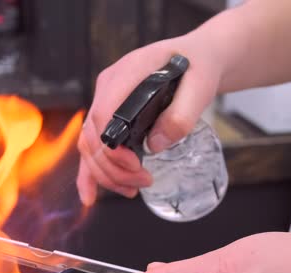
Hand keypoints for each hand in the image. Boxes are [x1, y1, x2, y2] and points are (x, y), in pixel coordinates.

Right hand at [77, 34, 221, 205]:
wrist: (198, 58)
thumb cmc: (198, 67)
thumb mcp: (201, 86)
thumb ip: (181, 115)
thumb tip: (155, 145)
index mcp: (128, 72)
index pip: (104, 113)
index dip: (113, 146)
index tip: (136, 164)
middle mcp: (109, 86)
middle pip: (93, 135)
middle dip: (113, 167)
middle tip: (143, 182)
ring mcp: (106, 100)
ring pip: (90, 145)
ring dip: (106, 174)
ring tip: (132, 190)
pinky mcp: (109, 115)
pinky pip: (92, 146)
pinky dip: (89, 173)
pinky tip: (90, 196)